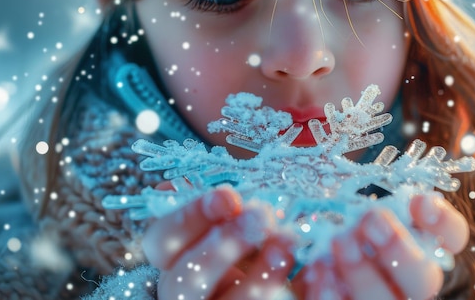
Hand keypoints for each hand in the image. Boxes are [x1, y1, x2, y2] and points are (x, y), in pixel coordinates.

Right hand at [142, 187, 295, 298]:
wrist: (277, 266)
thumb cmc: (251, 231)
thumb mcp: (233, 213)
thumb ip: (217, 202)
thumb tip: (178, 184)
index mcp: (177, 256)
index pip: (161, 241)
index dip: (189, 218)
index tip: (228, 196)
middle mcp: (189, 289)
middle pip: (186, 281)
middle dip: (223, 246)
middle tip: (260, 216)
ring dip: (258, 279)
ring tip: (288, 243)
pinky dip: (294, 291)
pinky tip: (312, 271)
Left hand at [292, 192, 468, 299]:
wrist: (296, 254)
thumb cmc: (331, 219)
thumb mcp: (346, 200)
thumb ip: (363, 199)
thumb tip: (365, 199)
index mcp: (417, 243)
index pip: (451, 238)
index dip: (444, 223)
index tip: (420, 202)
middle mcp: (406, 279)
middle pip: (424, 279)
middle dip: (398, 249)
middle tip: (371, 220)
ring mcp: (382, 299)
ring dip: (362, 272)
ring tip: (339, 242)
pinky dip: (331, 291)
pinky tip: (319, 268)